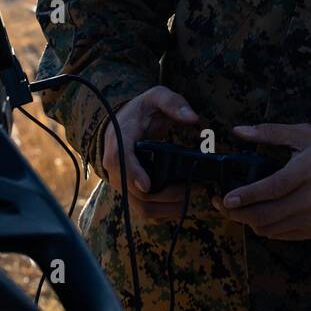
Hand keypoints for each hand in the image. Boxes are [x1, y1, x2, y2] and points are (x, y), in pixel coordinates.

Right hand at [98, 86, 198, 223]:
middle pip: (135, 191)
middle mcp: (116, 167)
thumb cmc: (141, 111)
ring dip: (167, 208)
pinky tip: (182, 205)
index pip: (119, 160)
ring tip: (192, 198)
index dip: (133, 174)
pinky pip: (146, 210)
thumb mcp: (155, 97)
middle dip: (166, 195)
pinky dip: (164, 212)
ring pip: (141, 207)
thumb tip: (193, 118)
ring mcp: (123, 183)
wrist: (123, 125)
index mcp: (119, 141)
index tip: (148, 185)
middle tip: (194, 189)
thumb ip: (173, 103)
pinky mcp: (131, 193)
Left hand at [211, 122, 310, 239]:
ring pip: (270, 229)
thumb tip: (239, 130)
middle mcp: (310, 199)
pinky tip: (257, 215)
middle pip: (267, 215)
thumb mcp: (304, 134)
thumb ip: (270, 132)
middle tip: (220, 204)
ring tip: (235, 209)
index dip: (247, 195)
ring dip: (248, 221)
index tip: (226, 198)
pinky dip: (265, 227)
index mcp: (307, 171)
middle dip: (237, 213)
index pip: (273, 188)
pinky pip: (281, 236)